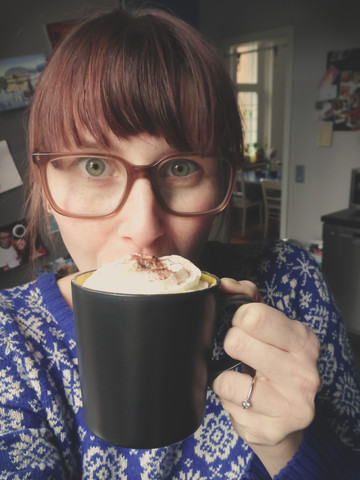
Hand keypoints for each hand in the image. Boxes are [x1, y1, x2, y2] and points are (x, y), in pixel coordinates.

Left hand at [212, 278, 320, 477]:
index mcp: (303, 340)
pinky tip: (244, 401)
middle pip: (235, 342)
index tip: (244, 326)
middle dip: (231, 345)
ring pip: (225, 379)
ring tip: (242, 380)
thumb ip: (248, 298)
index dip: (238, 318)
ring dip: (224, 378)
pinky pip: (226, 404)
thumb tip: (226, 284)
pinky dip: (227, 400)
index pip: (253, 315)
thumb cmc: (274, 362)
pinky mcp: (271, 430)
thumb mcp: (270, 327)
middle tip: (242, 354)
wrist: (286, 417)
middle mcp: (304, 373)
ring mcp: (290, 404)